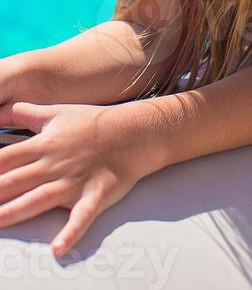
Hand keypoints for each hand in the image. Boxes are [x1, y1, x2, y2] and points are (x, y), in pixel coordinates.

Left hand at [0, 100, 144, 257]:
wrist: (134, 131)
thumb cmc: (95, 123)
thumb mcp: (59, 112)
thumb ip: (29, 113)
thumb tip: (4, 109)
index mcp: (44, 144)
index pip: (5, 159)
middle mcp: (54, 164)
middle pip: (15, 181)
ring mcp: (73, 181)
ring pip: (38, 199)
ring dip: (14, 212)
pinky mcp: (94, 195)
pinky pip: (82, 216)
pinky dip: (71, 232)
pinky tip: (58, 248)